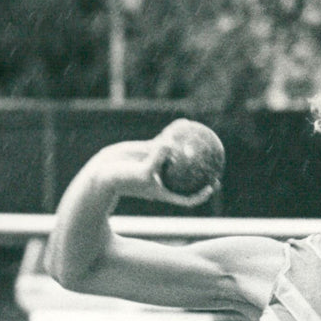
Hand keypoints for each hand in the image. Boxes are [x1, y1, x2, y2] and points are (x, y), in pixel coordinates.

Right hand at [88, 140, 216, 206]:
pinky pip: (166, 141)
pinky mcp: (150, 150)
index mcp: (164, 192)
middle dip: (203, 173)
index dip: (201, 195)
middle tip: (217, 166)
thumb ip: (157, 159)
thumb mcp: (141, 171)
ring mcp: (158, 164)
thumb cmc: (122, 178)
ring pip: (179, 156)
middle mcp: (163, 179)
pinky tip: (185, 122)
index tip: (212, 187)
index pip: (187, 198)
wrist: (103, 171)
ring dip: (191, 149)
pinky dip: (175, 133)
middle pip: (188, 178)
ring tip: (205, 139)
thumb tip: (171, 145)